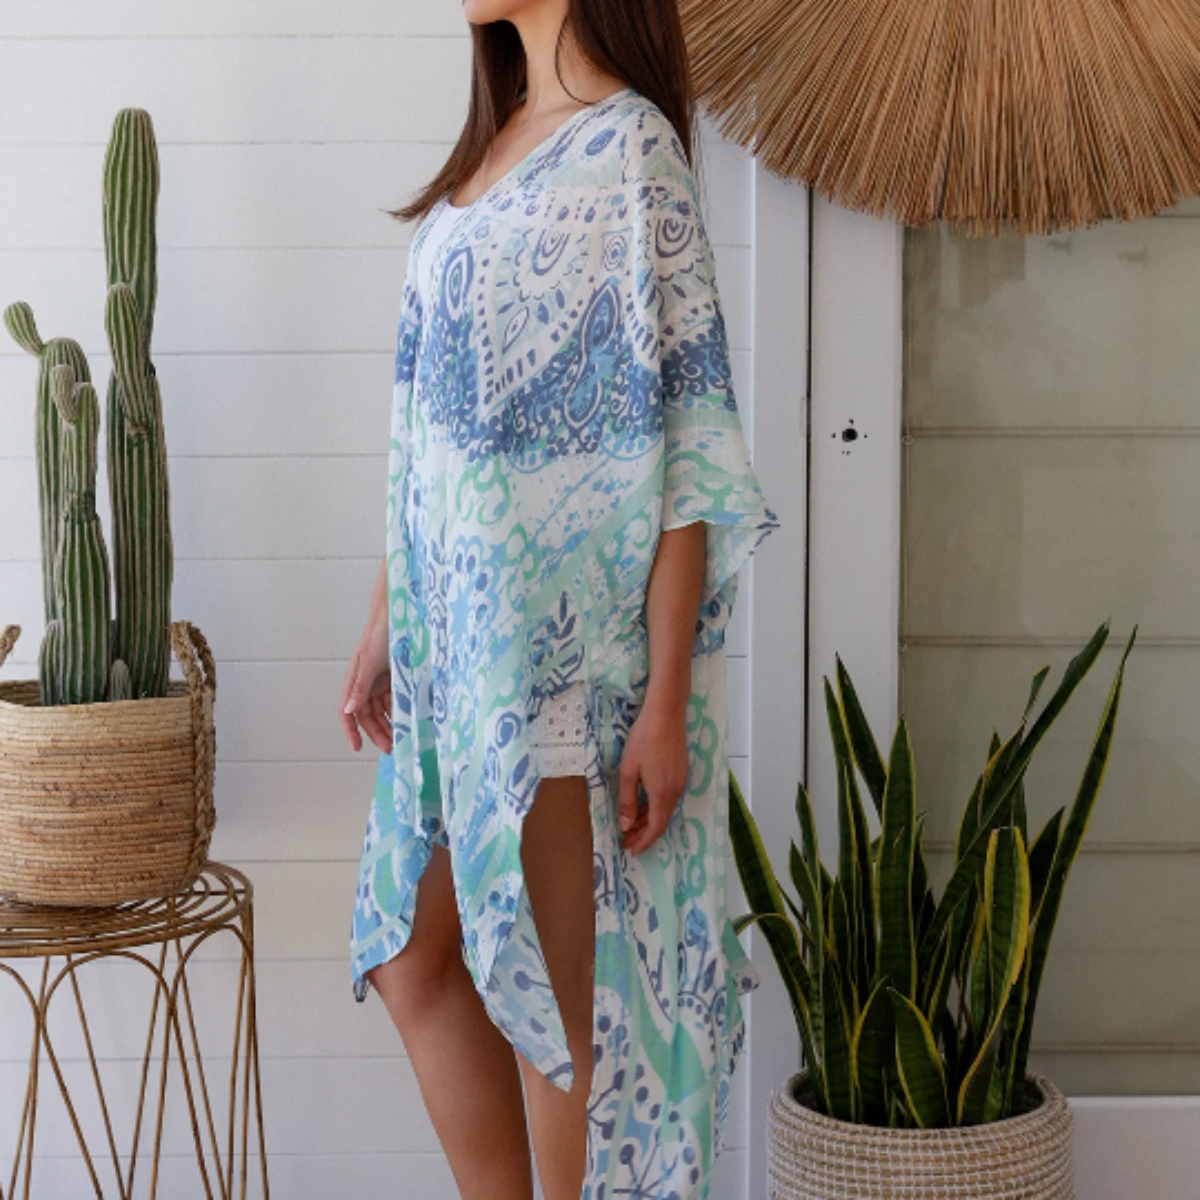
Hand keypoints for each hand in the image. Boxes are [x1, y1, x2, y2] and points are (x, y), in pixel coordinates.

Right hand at [340, 611, 391, 753]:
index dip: (351, 731)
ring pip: (383, 710)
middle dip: (378, 732)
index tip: (357, 747)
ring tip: (401, 738)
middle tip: (390, 747)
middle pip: (368, 716)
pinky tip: (409, 720)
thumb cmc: (380, 634)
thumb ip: (359, 687)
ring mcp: (381, 682)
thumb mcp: (369, 662)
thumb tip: (348, 710)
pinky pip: (396, 700)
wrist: (398, 615)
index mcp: (354, 681)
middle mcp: (366, 684)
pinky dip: (400, 711)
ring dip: (390, 724)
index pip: (348, 712)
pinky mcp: (395, 679)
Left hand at [617, 696, 690, 854]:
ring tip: (632, 824)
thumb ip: (627, 800)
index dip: (644, 841)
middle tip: (627, 840)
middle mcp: (676, 791)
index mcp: (662, 793)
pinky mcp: (682, 771)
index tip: (631, 850)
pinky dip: (656, 806)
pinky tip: (644, 803)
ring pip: (666, 809)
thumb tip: (626, 825)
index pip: (656, 828)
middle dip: (644, 833)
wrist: (666, 713)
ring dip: (650, 819)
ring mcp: (681, 780)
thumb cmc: (643, 739)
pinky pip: (669, 797)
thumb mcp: (629, 771)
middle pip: (662, 820)